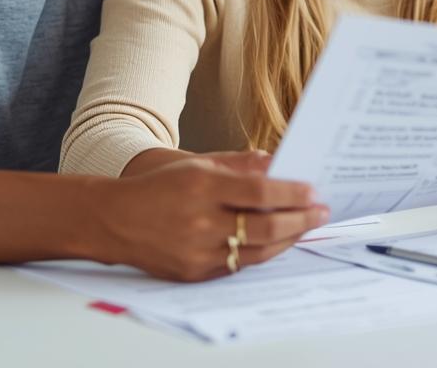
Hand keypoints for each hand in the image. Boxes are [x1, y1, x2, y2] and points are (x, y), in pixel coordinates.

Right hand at [92, 155, 328, 280]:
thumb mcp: (196, 166)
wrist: (115, 220)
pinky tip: (277, 241)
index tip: (313, 191)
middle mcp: (201, 222)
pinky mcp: (194, 273)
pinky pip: (238, 265)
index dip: (291, 192)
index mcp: (202, 187)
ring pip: (257, 250)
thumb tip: (278, 163)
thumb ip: (239, 164)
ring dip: (288, 238)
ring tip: (304, 226)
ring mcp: (197, 251)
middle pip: (265, 225)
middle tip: (321, 212)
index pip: (259, 191)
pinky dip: (262, 252)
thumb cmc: (159, 188)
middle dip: (300, 219)